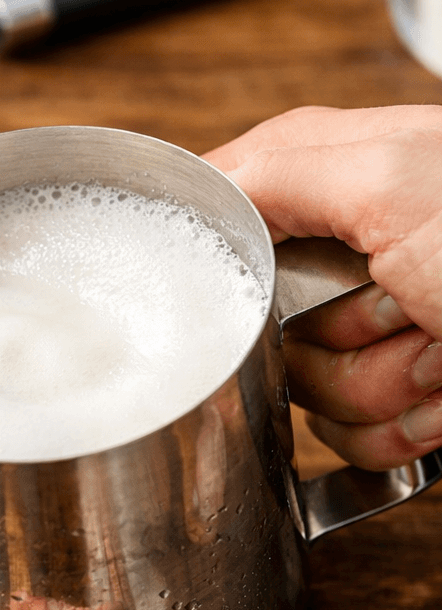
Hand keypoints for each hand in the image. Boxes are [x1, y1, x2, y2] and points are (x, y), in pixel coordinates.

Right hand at [203, 105, 441, 468]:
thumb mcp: (394, 172)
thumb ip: (278, 166)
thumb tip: (195, 185)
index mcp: (346, 182)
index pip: (231, 214)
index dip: (231, 260)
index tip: (266, 279)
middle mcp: (360, 257)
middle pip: (260, 322)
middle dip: (327, 340)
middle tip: (402, 309)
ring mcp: (388, 333)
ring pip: (307, 392)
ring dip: (381, 385)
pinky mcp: (415, 399)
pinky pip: (353, 442)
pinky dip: (404, 431)